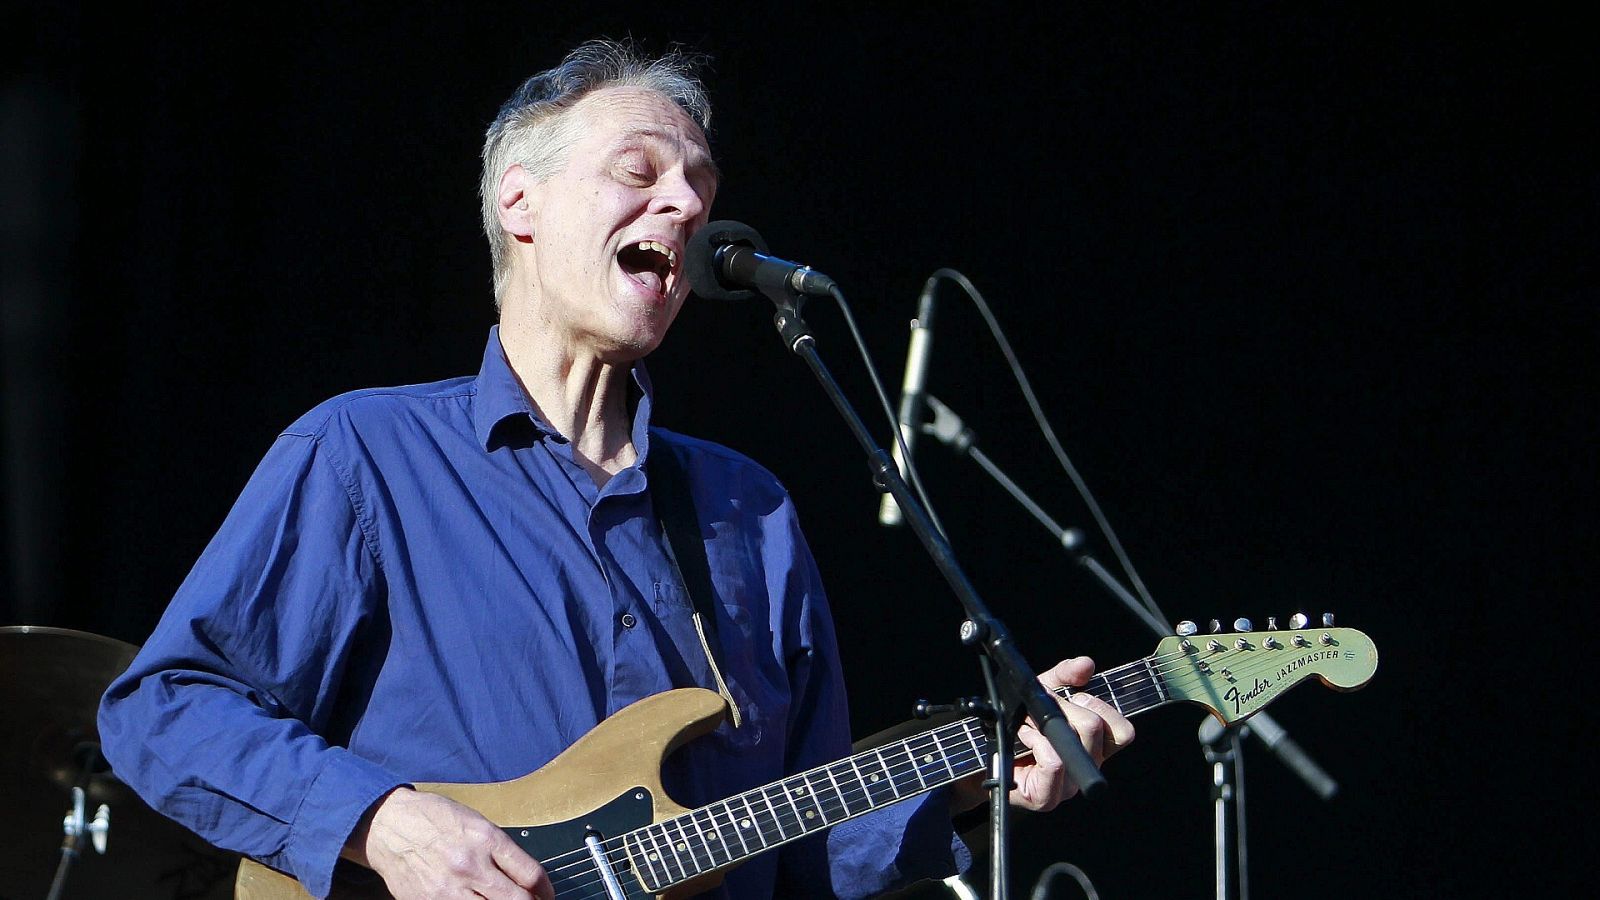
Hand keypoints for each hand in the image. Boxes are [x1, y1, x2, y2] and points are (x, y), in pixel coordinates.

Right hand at [344, 787, 552, 899]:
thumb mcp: (476, 822)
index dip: (546, 891)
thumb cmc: (433, 819)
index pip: (531, 875)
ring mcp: (449, 889)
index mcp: (486, 839)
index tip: (547, 895)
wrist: (389, 826)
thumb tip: (525, 878)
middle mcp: (470, 866)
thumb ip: (501, 851)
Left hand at [950, 657, 1134, 813]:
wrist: (983, 750)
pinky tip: (1024, 737)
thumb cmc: (1015, 723)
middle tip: (1043, 709)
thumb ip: (1065, 674)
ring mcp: (1068, 787)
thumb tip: (1086, 665)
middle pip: (1095, 728)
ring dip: (1045, 723)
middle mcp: (1086, 769)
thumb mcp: (1041, 690)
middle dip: (1064, 706)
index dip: (1101, 706)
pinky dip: (1036, 741)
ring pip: (1076, 743)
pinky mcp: (1046, 797)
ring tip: (1029, 724)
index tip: (1076, 697)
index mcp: (1096, 747)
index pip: (1123, 732)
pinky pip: (1054, 761)